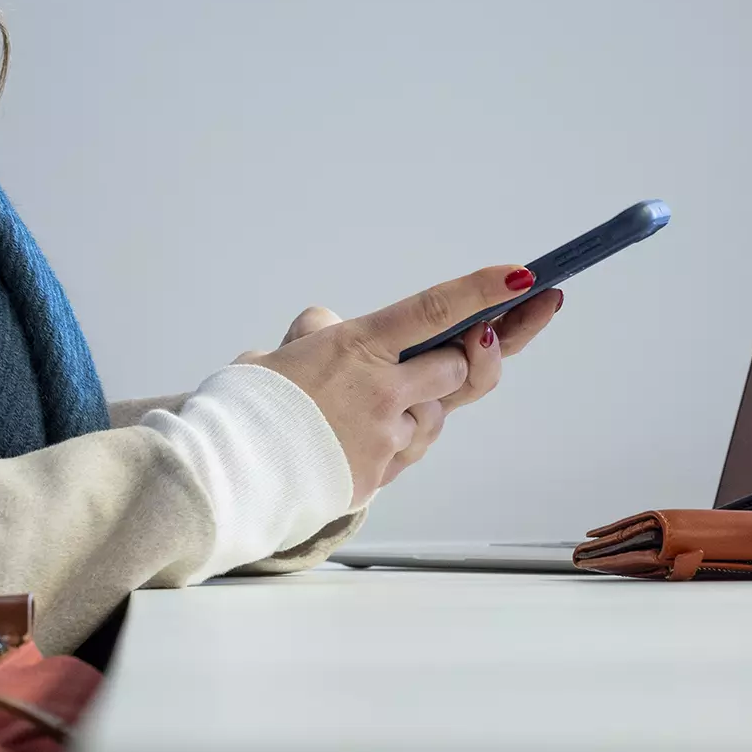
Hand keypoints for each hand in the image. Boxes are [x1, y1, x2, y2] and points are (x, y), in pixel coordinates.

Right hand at [243, 270, 564, 505]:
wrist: (225, 474)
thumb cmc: (245, 409)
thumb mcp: (278, 352)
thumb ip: (318, 333)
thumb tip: (328, 327)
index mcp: (358, 347)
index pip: (435, 310)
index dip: (485, 291)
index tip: (526, 276)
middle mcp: (382, 391)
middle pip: (459, 369)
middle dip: (457, 362)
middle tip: (447, 353)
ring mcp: (387, 437)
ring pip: (436, 417)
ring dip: (416, 409)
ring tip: (361, 411)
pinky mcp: (381, 476)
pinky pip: (408, 453)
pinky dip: (392, 442)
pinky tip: (352, 440)